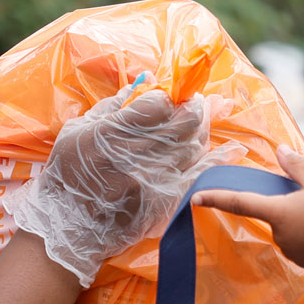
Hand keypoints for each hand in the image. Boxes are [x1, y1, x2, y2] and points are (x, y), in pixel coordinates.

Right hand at [5, 82, 227, 285]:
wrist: (68, 224)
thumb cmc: (68, 173)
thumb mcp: (77, 130)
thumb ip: (110, 104)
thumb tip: (142, 79)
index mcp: (112, 133)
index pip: (158, 104)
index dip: (170, 98)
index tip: (173, 98)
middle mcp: (136, 155)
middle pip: (183, 123)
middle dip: (196, 108)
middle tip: (199, 103)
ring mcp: (152, 180)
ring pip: (195, 147)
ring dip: (203, 131)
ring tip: (205, 121)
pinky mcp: (163, 201)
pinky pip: (199, 178)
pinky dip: (219, 162)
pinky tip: (236, 151)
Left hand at [193, 145, 303, 271]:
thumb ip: (296, 165)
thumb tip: (279, 150)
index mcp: (279, 211)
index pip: (240, 203)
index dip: (216, 199)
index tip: (195, 199)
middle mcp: (279, 234)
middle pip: (273, 215)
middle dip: (287, 207)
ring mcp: (290, 250)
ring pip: (285, 231)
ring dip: (298, 223)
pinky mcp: (302, 262)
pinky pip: (297, 245)